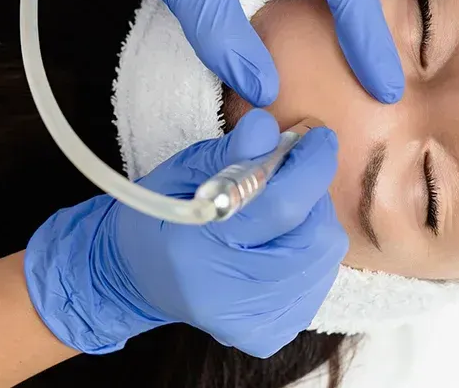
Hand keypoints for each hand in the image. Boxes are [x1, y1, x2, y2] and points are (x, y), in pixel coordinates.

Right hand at [24, 110, 346, 357]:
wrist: (136, 277)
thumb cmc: (162, 213)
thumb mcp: (186, 170)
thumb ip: (232, 151)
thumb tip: (268, 125)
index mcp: (198, 247)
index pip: (280, 206)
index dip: (310, 167)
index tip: (320, 139)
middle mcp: (227, 294)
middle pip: (312, 236)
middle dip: (312, 195)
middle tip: (291, 178)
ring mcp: (250, 322)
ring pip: (322, 258)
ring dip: (313, 223)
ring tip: (281, 213)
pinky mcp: (267, 335)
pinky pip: (317, 282)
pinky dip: (309, 254)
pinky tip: (280, 245)